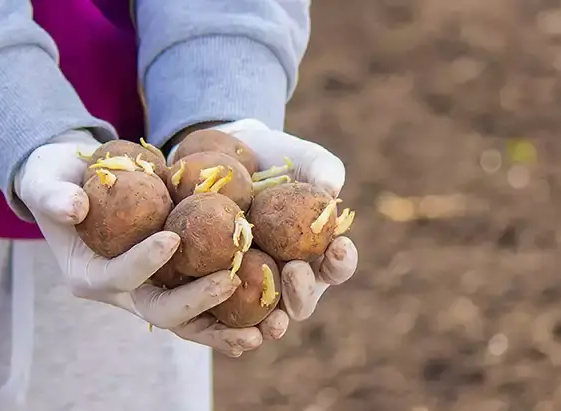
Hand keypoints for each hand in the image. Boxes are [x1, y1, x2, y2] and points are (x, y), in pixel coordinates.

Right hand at [14, 130, 282, 355]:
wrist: (77, 186)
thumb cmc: (58, 180)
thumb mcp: (46, 179)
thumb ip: (52, 193)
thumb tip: (73, 208)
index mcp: (89, 275)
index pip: (119, 276)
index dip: (143, 261)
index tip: (173, 236)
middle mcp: (121, 293)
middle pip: (160, 311)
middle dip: (196, 301)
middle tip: (231, 281)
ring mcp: (149, 291)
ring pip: (189, 321)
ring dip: (223, 327)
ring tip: (261, 328)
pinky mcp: (171, 283)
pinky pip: (205, 306)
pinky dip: (232, 315)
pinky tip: (268, 314)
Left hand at [169, 119, 358, 321]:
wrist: (228, 159)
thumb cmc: (278, 160)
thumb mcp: (303, 157)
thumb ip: (322, 169)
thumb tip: (331, 190)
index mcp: (317, 253)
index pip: (337, 266)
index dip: (342, 261)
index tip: (339, 246)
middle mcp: (289, 277)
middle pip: (303, 300)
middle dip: (303, 292)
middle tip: (294, 269)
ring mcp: (255, 285)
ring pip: (266, 317)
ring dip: (273, 322)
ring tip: (272, 320)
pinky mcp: (218, 287)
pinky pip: (223, 315)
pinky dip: (228, 328)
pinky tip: (228, 328)